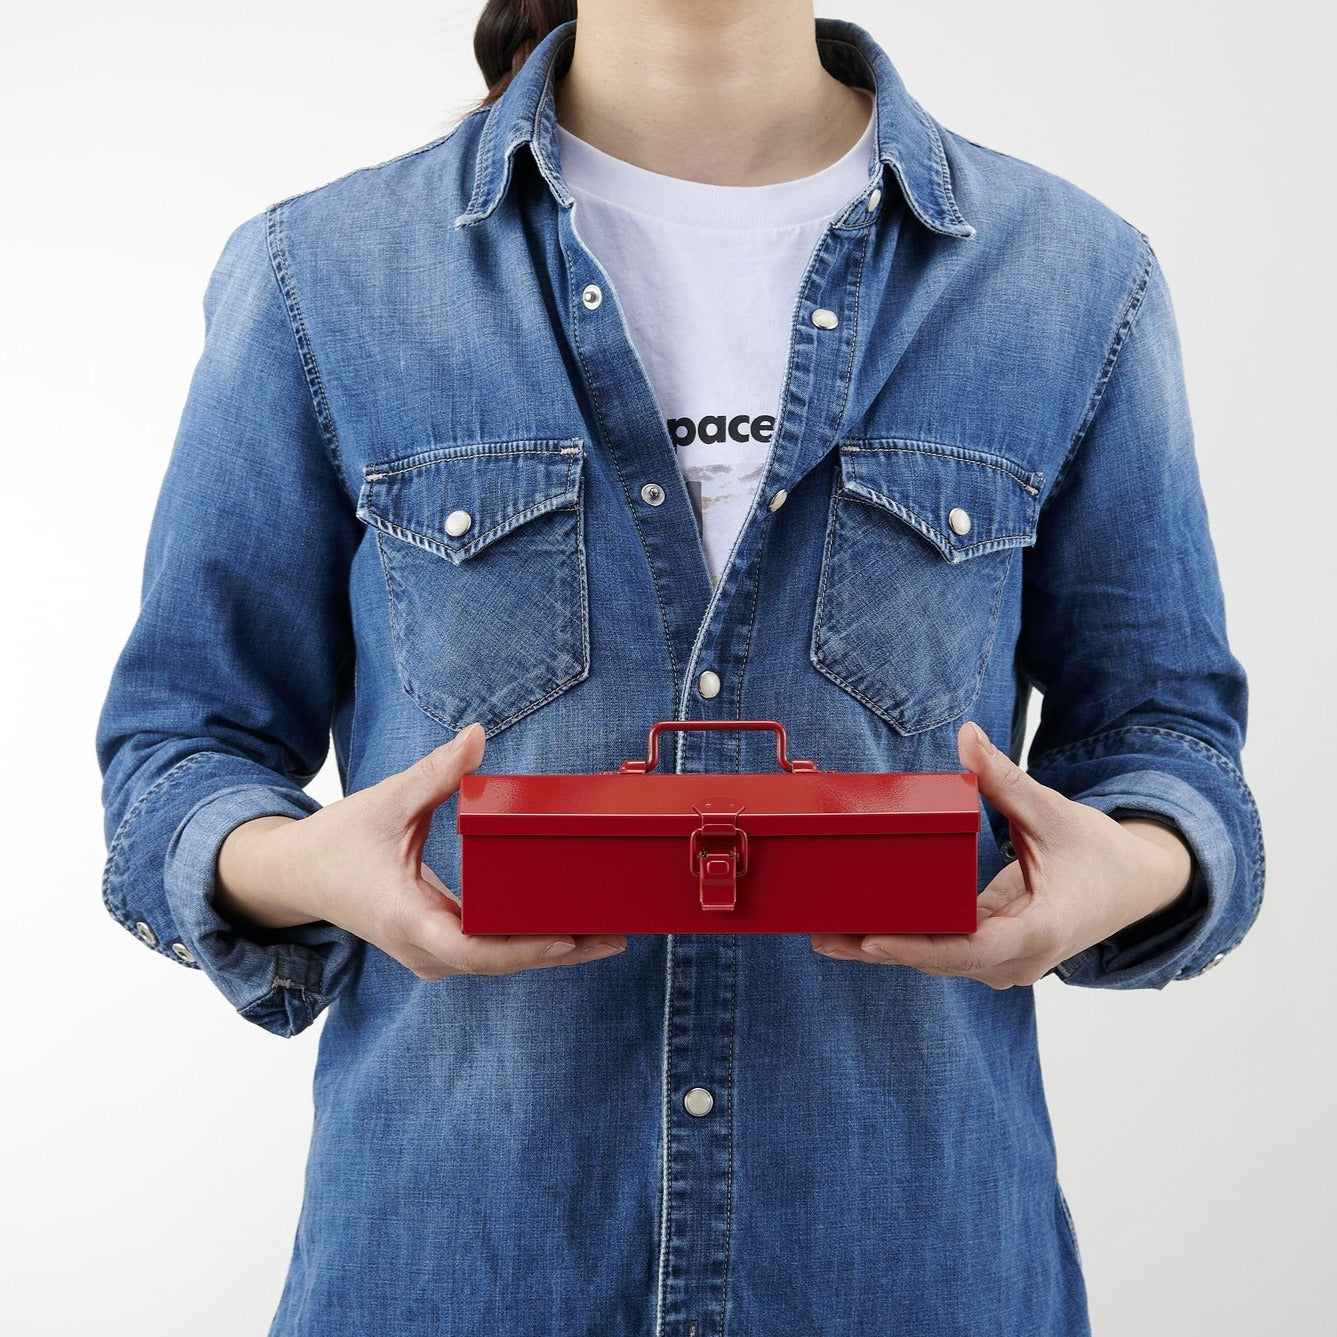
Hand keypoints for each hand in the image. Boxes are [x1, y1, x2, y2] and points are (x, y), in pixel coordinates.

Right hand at [215, 723, 627, 977]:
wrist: (298, 877)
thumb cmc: (338, 843)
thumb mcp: (386, 801)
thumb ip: (435, 772)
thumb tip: (476, 736)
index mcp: (406, 918)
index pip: (471, 949)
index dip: (522, 948)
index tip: (566, 938)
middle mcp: (423, 947)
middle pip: (500, 961)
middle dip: (558, 950)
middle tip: (615, 936)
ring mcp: (432, 952)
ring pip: (499, 961)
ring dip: (550, 950)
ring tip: (608, 935)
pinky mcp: (440, 946)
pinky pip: (491, 951)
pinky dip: (529, 942)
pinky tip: (570, 929)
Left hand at [810, 721, 1194, 987]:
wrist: (1139, 885)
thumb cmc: (1100, 853)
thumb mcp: (1052, 812)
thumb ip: (1004, 779)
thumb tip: (967, 738)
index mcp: (1038, 930)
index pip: (966, 949)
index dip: (914, 947)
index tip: (870, 940)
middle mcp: (1020, 958)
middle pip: (939, 961)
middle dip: (880, 949)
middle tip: (822, 936)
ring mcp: (1007, 962)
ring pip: (937, 962)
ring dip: (885, 949)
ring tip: (825, 937)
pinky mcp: (995, 953)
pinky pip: (945, 952)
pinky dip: (906, 942)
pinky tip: (861, 932)